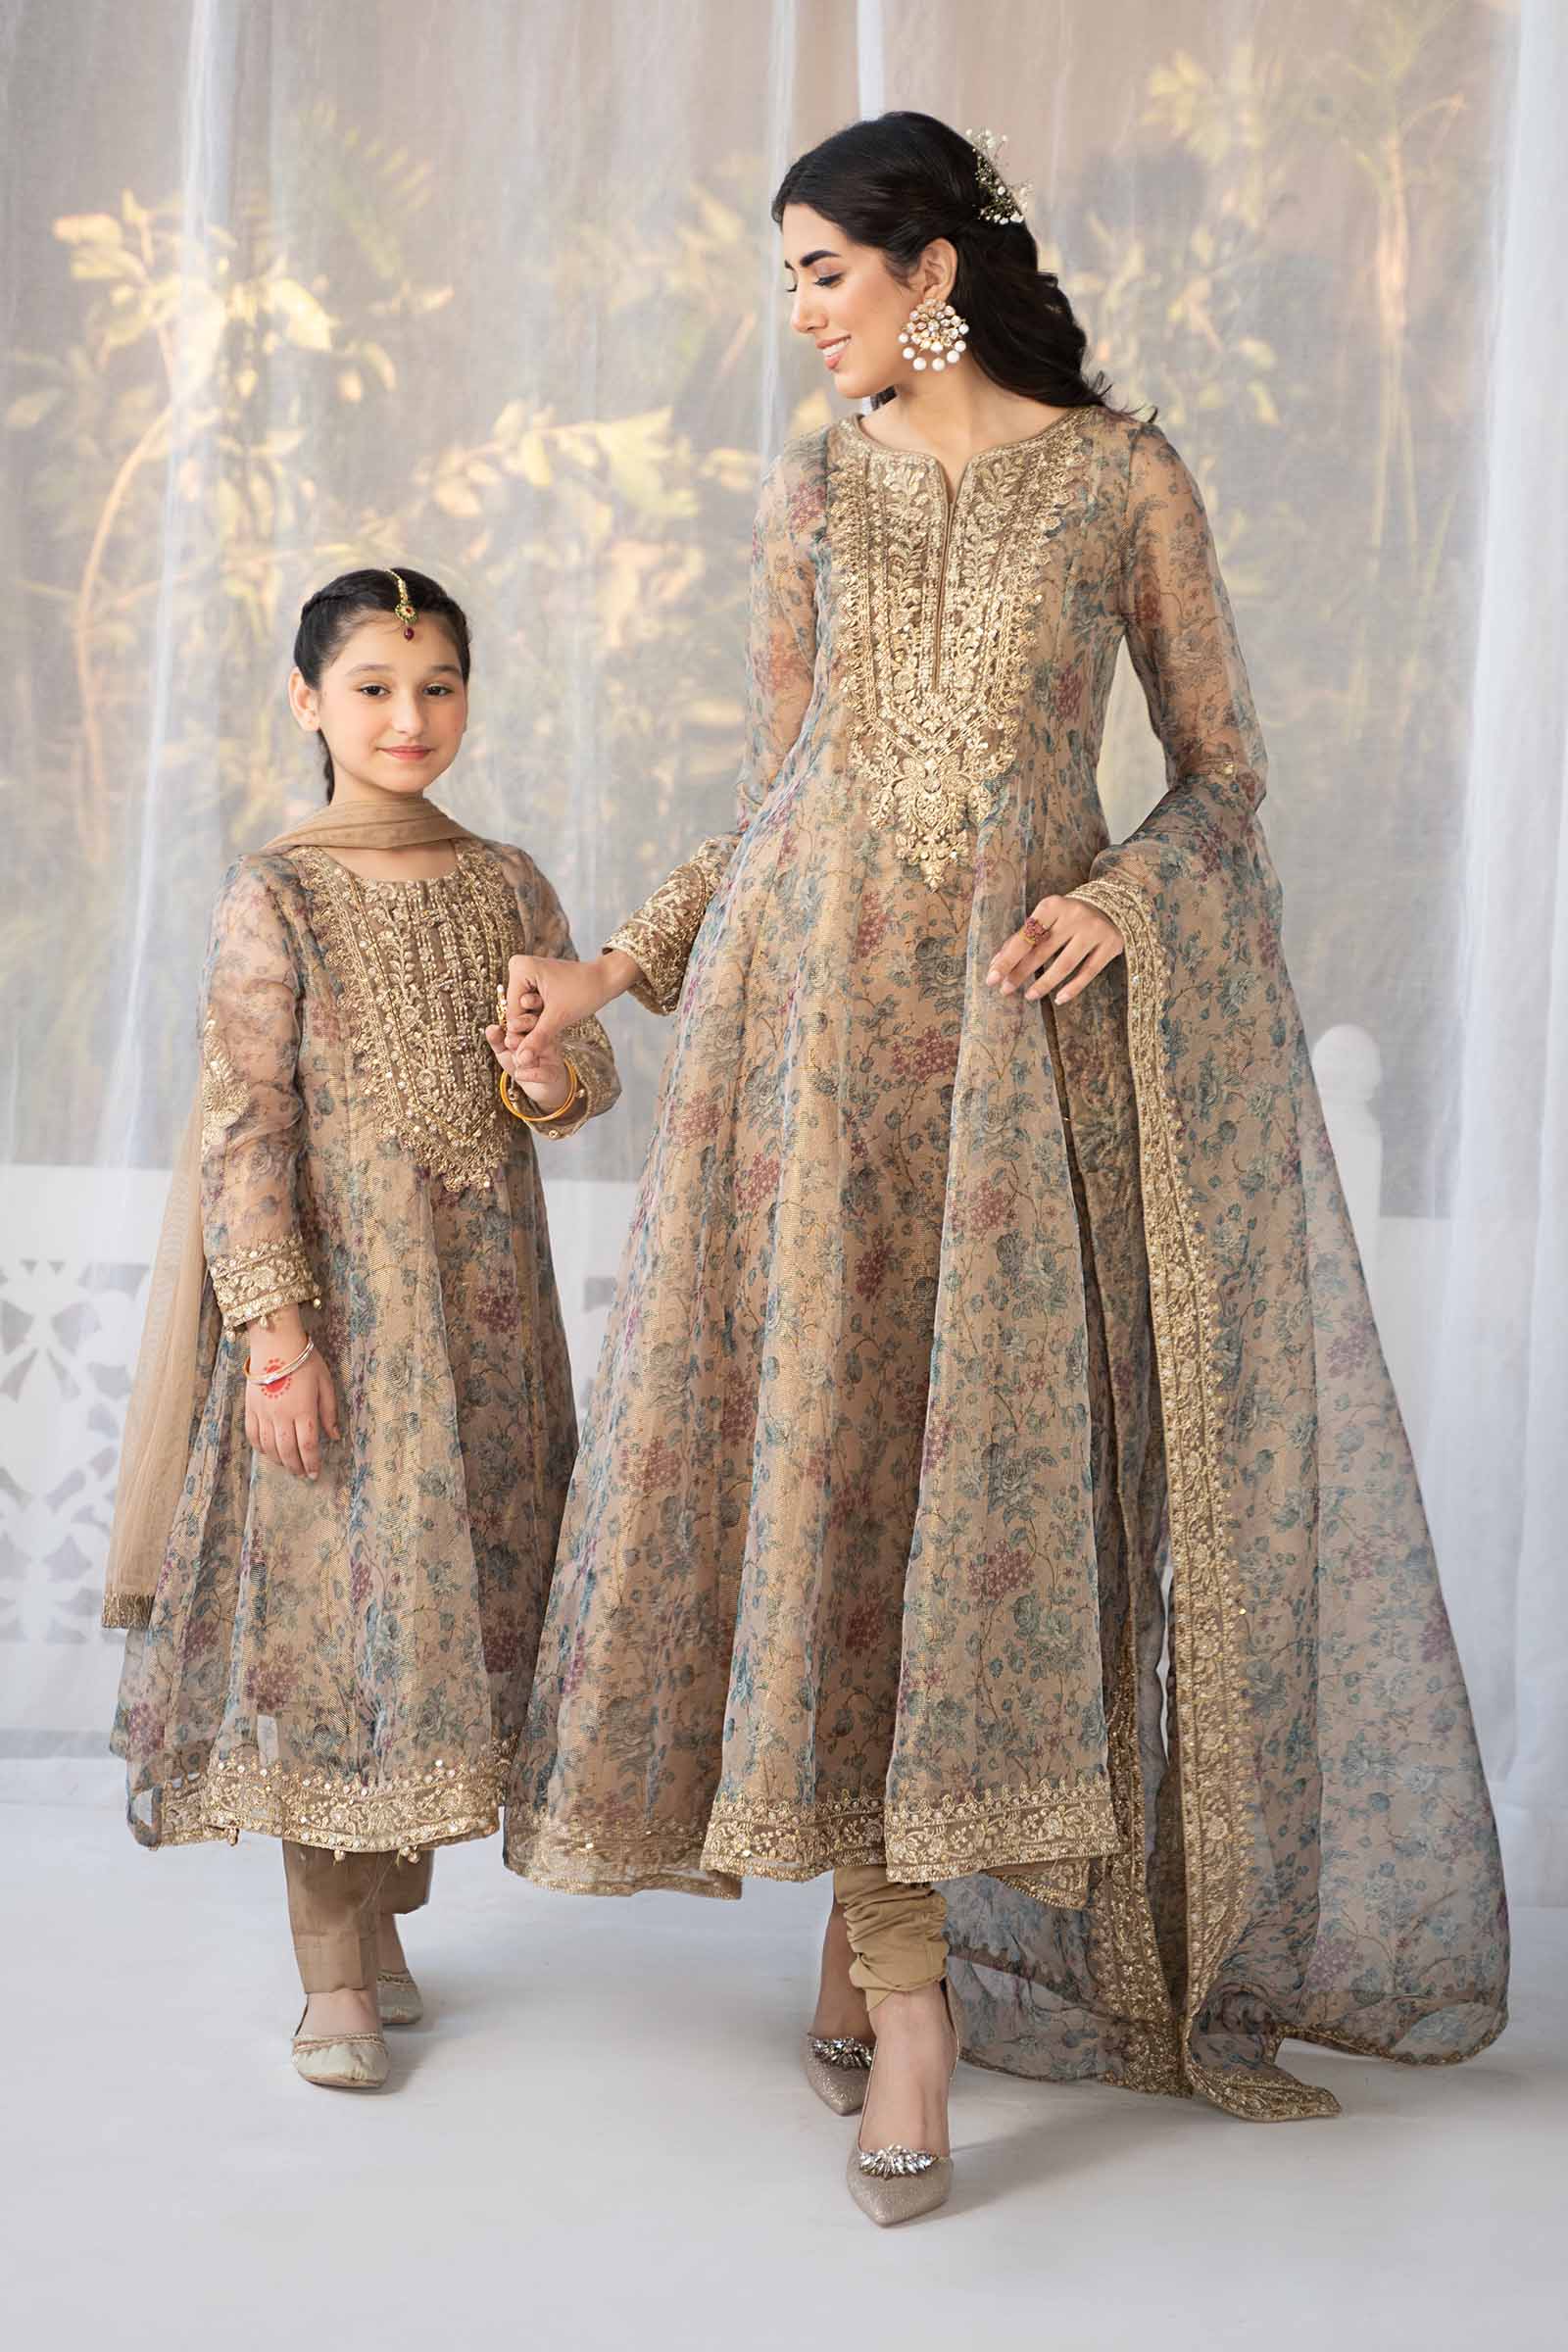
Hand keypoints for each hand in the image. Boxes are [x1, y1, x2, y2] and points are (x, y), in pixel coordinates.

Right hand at [245, 1344, 339, 1480]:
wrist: (275, 1343)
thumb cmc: (304, 1360)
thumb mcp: (325, 1382)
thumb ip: (329, 1411)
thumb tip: (335, 1435)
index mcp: (303, 1410)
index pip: (308, 1445)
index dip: (312, 1462)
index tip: (315, 1473)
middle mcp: (281, 1415)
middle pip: (287, 1450)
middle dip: (296, 1466)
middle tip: (302, 1474)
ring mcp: (263, 1413)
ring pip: (268, 1447)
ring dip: (278, 1460)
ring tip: (287, 1466)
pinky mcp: (250, 1407)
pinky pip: (252, 1434)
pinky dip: (259, 1447)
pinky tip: (267, 1452)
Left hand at [484, 1023, 573, 1111]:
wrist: (539, 1087)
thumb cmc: (522, 1064)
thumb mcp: (505, 1050)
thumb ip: (497, 1040)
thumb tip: (491, 1028)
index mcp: (532, 1028)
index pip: (527, 1014)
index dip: (520, 1015)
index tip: (510, 1023)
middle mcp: (545, 1037)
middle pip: (538, 1024)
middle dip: (524, 1025)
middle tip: (511, 1037)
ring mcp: (552, 1054)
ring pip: (544, 1046)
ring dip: (528, 1050)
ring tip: (516, 1058)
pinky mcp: (554, 1073)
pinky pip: (546, 1072)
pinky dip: (531, 1074)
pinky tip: (519, 1074)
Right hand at [493, 950, 632, 1057]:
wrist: (603, 978)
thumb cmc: (584, 992)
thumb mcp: (559, 1017)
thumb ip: (537, 1038)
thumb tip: (521, 1060)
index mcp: (519, 969)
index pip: (512, 1013)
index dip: (525, 1031)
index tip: (539, 1039)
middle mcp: (517, 967)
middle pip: (516, 1011)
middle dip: (532, 1024)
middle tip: (553, 1023)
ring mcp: (524, 972)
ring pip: (523, 1010)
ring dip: (537, 1021)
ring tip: (556, 1016)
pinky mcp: (532, 979)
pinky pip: (530, 1005)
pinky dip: (540, 1015)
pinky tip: (554, 1015)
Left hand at [986, 895, 1123, 1006]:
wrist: (1114, 904)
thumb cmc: (1069, 916)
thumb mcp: (1047, 917)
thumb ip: (1023, 938)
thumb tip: (997, 963)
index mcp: (1053, 905)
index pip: (1025, 936)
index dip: (1007, 959)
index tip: (992, 979)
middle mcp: (1074, 915)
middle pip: (1042, 951)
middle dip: (1021, 973)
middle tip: (1005, 990)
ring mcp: (1094, 930)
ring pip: (1065, 964)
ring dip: (1044, 983)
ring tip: (1029, 996)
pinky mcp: (1110, 945)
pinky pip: (1089, 972)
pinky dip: (1073, 988)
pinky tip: (1059, 998)